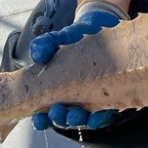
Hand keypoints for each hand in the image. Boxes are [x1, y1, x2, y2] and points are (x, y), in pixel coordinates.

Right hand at [29, 5, 123, 130]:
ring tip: (74, 114)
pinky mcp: (109, 97)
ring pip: (81, 117)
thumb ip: (45, 44)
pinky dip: (98, 117)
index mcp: (57, 86)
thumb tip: (37, 55)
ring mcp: (91, 97)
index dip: (40, 118)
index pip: (45, 108)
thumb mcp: (61, 38)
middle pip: (62, 116)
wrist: (106, 28)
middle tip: (56, 111)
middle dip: (58, 118)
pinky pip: (103, 113)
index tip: (38, 118)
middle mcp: (73, 95)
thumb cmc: (80, 37)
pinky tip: (95, 115)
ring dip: (76, 119)